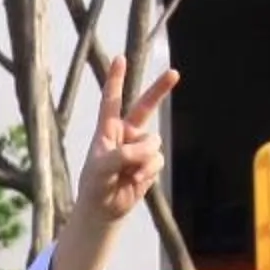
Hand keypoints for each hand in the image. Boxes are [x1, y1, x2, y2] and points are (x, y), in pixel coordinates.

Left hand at [74, 56, 177, 223]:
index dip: (116, 80)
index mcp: (107, 129)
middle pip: (145, 106)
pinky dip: (148, 171)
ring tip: (127, 174)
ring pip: (153, 143)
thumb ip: (124, 153)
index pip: (111, 101)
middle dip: (160, 90)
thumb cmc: (95, 185)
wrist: (104, 210)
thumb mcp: (102, 168)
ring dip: (142, 160)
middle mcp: (125, 134)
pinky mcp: (150, 162)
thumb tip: (150, 148)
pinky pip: (157, 159)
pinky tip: (135, 181)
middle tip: (174, 73)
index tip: (120, 59)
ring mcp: (139, 147)